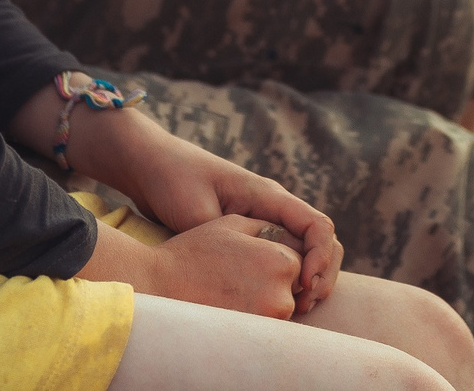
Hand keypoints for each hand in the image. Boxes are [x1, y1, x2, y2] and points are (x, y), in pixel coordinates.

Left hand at [86, 109, 341, 313]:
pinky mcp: (250, 233)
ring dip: (309, 279)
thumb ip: (226, 241)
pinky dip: (288, 278)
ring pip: (306, 250)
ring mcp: (264, 220)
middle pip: (321, 240)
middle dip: (323, 274)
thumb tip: (256, 276)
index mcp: (268, 195)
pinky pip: (284, 255)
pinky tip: (272, 300)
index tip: (303, 287)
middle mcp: (273, 206)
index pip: (318, 226)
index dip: (321, 259)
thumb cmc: (172, 181)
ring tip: (294, 309)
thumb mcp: (196, 212)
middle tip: (303, 307)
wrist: (150, 165)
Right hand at [133, 215, 305, 319]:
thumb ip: (268, 228)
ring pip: (277, 309)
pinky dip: (249, 318)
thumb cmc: (195, 251)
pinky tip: (226, 307)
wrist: (159, 285)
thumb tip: (290, 236)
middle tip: (235, 277)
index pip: (297, 262)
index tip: (246, 260)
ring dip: (260, 301)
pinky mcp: (250, 338)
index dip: (272, 259)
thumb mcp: (233, 224)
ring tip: (228, 292)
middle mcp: (281, 294)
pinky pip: (262, 326)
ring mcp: (267, 321)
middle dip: (271, 282)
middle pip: (290, 288)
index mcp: (281, 261)